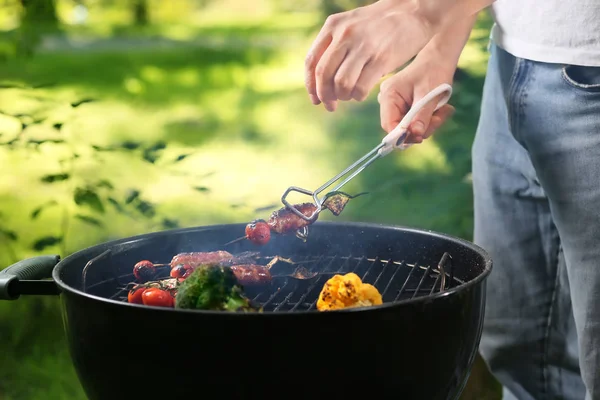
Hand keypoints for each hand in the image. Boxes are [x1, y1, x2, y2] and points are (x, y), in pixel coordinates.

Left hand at [304, 0, 433, 111]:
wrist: (413, 11)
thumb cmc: (380, 24)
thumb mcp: (351, 25)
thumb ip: (335, 46)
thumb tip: (321, 81)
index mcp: (332, 26)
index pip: (311, 62)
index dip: (311, 85)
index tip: (316, 99)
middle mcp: (345, 34)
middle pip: (323, 75)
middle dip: (324, 96)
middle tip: (330, 105)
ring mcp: (363, 46)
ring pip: (341, 84)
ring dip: (343, 96)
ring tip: (349, 96)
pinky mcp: (381, 58)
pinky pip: (360, 87)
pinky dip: (358, 96)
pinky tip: (362, 93)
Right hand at [377, 58, 455, 143]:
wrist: (438, 59)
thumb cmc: (433, 72)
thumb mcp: (429, 96)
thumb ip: (422, 116)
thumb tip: (415, 135)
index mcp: (389, 95)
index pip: (389, 124)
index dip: (402, 135)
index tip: (419, 138)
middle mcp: (387, 101)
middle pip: (400, 128)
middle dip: (421, 128)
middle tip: (440, 118)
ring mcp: (395, 105)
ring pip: (409, 127)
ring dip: (428, 124)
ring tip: (444, 110)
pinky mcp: (403, 107)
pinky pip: (414, 122)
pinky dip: (428, 120)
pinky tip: (439, 110)